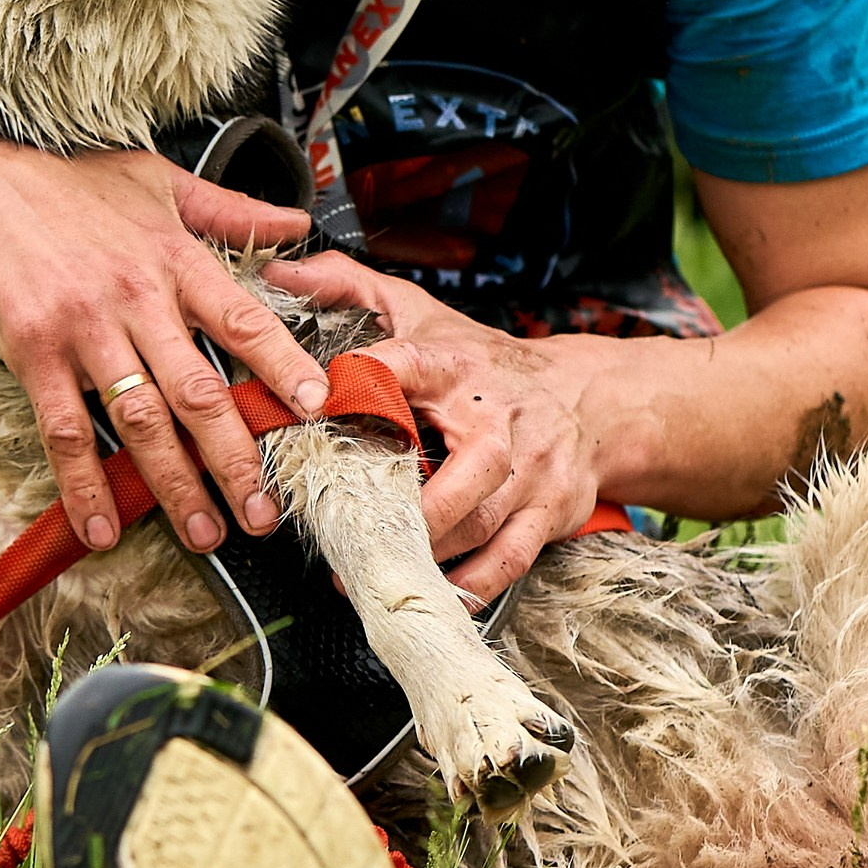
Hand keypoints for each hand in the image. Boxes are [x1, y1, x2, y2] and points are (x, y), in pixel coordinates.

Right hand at [0, 137, 324, 557]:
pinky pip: (65, 430)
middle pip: (199, 391)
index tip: (317, 406)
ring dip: (175, 486)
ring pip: (141, 421)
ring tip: (205, 533)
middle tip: (266, 511)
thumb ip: (230, 208)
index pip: (242, 319)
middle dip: (237, 460)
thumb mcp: (154, 180)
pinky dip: (85, 483)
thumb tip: (297, 223)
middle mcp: (135, 297)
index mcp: (172, 258)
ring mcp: (83, 329)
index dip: (283, 364)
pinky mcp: (33, 353)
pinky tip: (104, 526)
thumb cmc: (60, 186)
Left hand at [264, 252, 599, 606]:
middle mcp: (498, 421)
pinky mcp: (549, 513)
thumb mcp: (419, 313)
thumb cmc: (484, 364)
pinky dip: (468, 587)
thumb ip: (346, 287)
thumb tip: (279, 270)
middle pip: (459, 475)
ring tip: (366, 574)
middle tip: (345, 536)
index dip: (358, 387)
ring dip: (420, 556)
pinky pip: (507, 561)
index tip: (312, 411)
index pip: (401, 367)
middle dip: (403, 513)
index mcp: (455, 365)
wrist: (588, 400)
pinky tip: (430, 597)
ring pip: (477, 525)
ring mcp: (530, 472)